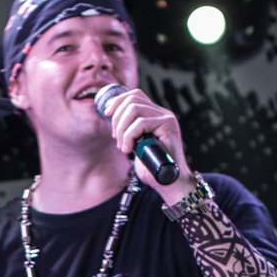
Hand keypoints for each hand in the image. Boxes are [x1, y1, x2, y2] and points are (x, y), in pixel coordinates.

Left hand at [102, 85, 191, 201]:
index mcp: (155, 114)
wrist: (169, 182)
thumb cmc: (152, 167)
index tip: (107, 114)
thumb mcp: (136, 144)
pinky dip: (129, 136)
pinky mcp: (168, 126)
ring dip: (122, 128)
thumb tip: (111, 116)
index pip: (134, 95)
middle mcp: (163, 113)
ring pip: (134, 109)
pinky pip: (140, 123)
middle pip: (132, 99)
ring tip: (123, 146)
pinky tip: (129, 149)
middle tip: (116, 138)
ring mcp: (167, 118)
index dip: (117, 101)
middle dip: (117, 118)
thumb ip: (129, 130)